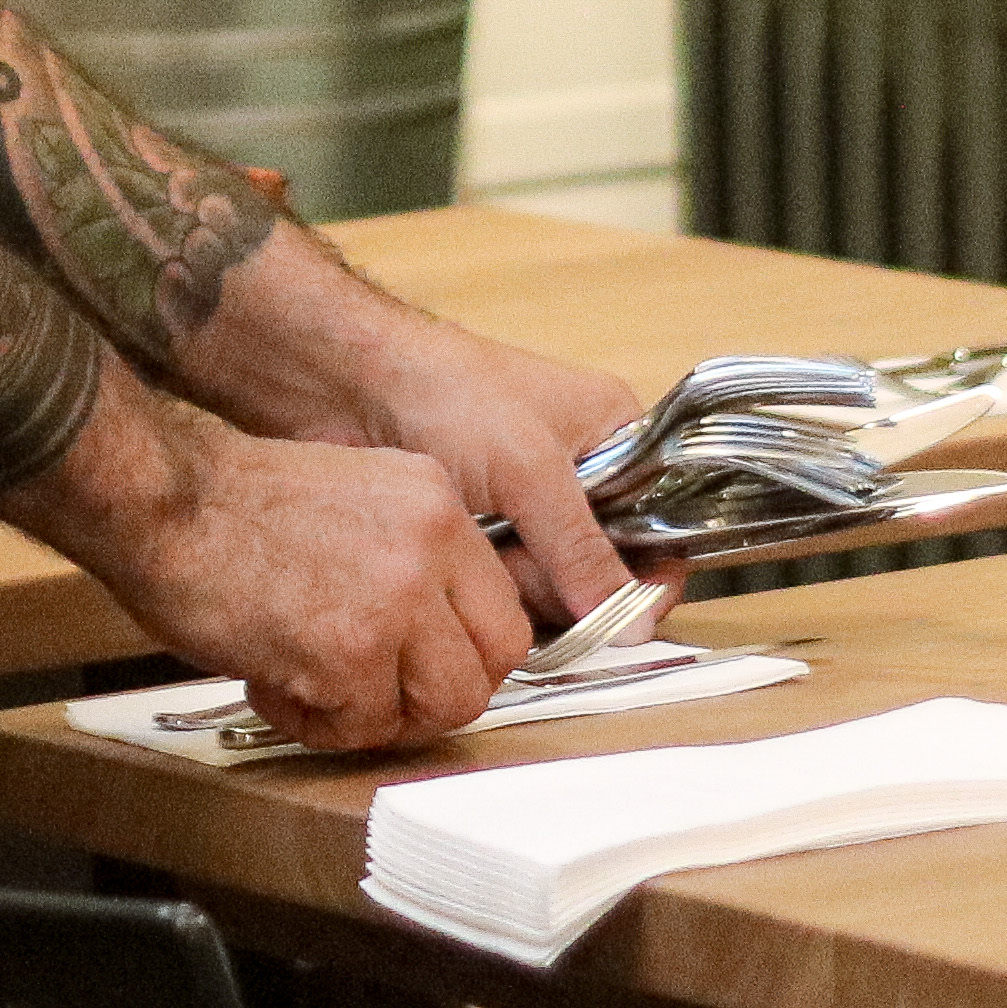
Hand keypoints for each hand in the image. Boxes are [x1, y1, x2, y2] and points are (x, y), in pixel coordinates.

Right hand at [10, 382, 536, 750]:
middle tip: (380, 698)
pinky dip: (316, 726)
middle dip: (436, 697)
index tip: (427, 670)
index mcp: (437, 504)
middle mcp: (431, 546)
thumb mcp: (357, 498)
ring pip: (442, 704)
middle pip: (493, 662)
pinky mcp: (349, 653)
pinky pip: (362, 727)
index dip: (466, 654)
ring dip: (382, 720)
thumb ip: (409, 555)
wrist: (162, 502)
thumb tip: (434, 635)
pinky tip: (275, 688)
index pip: (504, 606)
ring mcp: (397, 600)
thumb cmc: (230, 507)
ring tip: (321, 695)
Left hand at [171, 229, 644, 626]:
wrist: (346, 386)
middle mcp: (578, 471)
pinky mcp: (483, 529)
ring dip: (520, 583)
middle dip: (564, 579)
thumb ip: (581, 548)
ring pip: (552, 582)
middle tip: (523, 557)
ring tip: (483, 547)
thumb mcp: (529, 468)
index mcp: (613, 433)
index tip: (622, 617)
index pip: (660, 522)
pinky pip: (505, 583)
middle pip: (605, 565)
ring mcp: (527, 503)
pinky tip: (461, 558)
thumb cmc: (444, 392)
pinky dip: (487, 583)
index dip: (646, 576)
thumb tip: (629, 622)